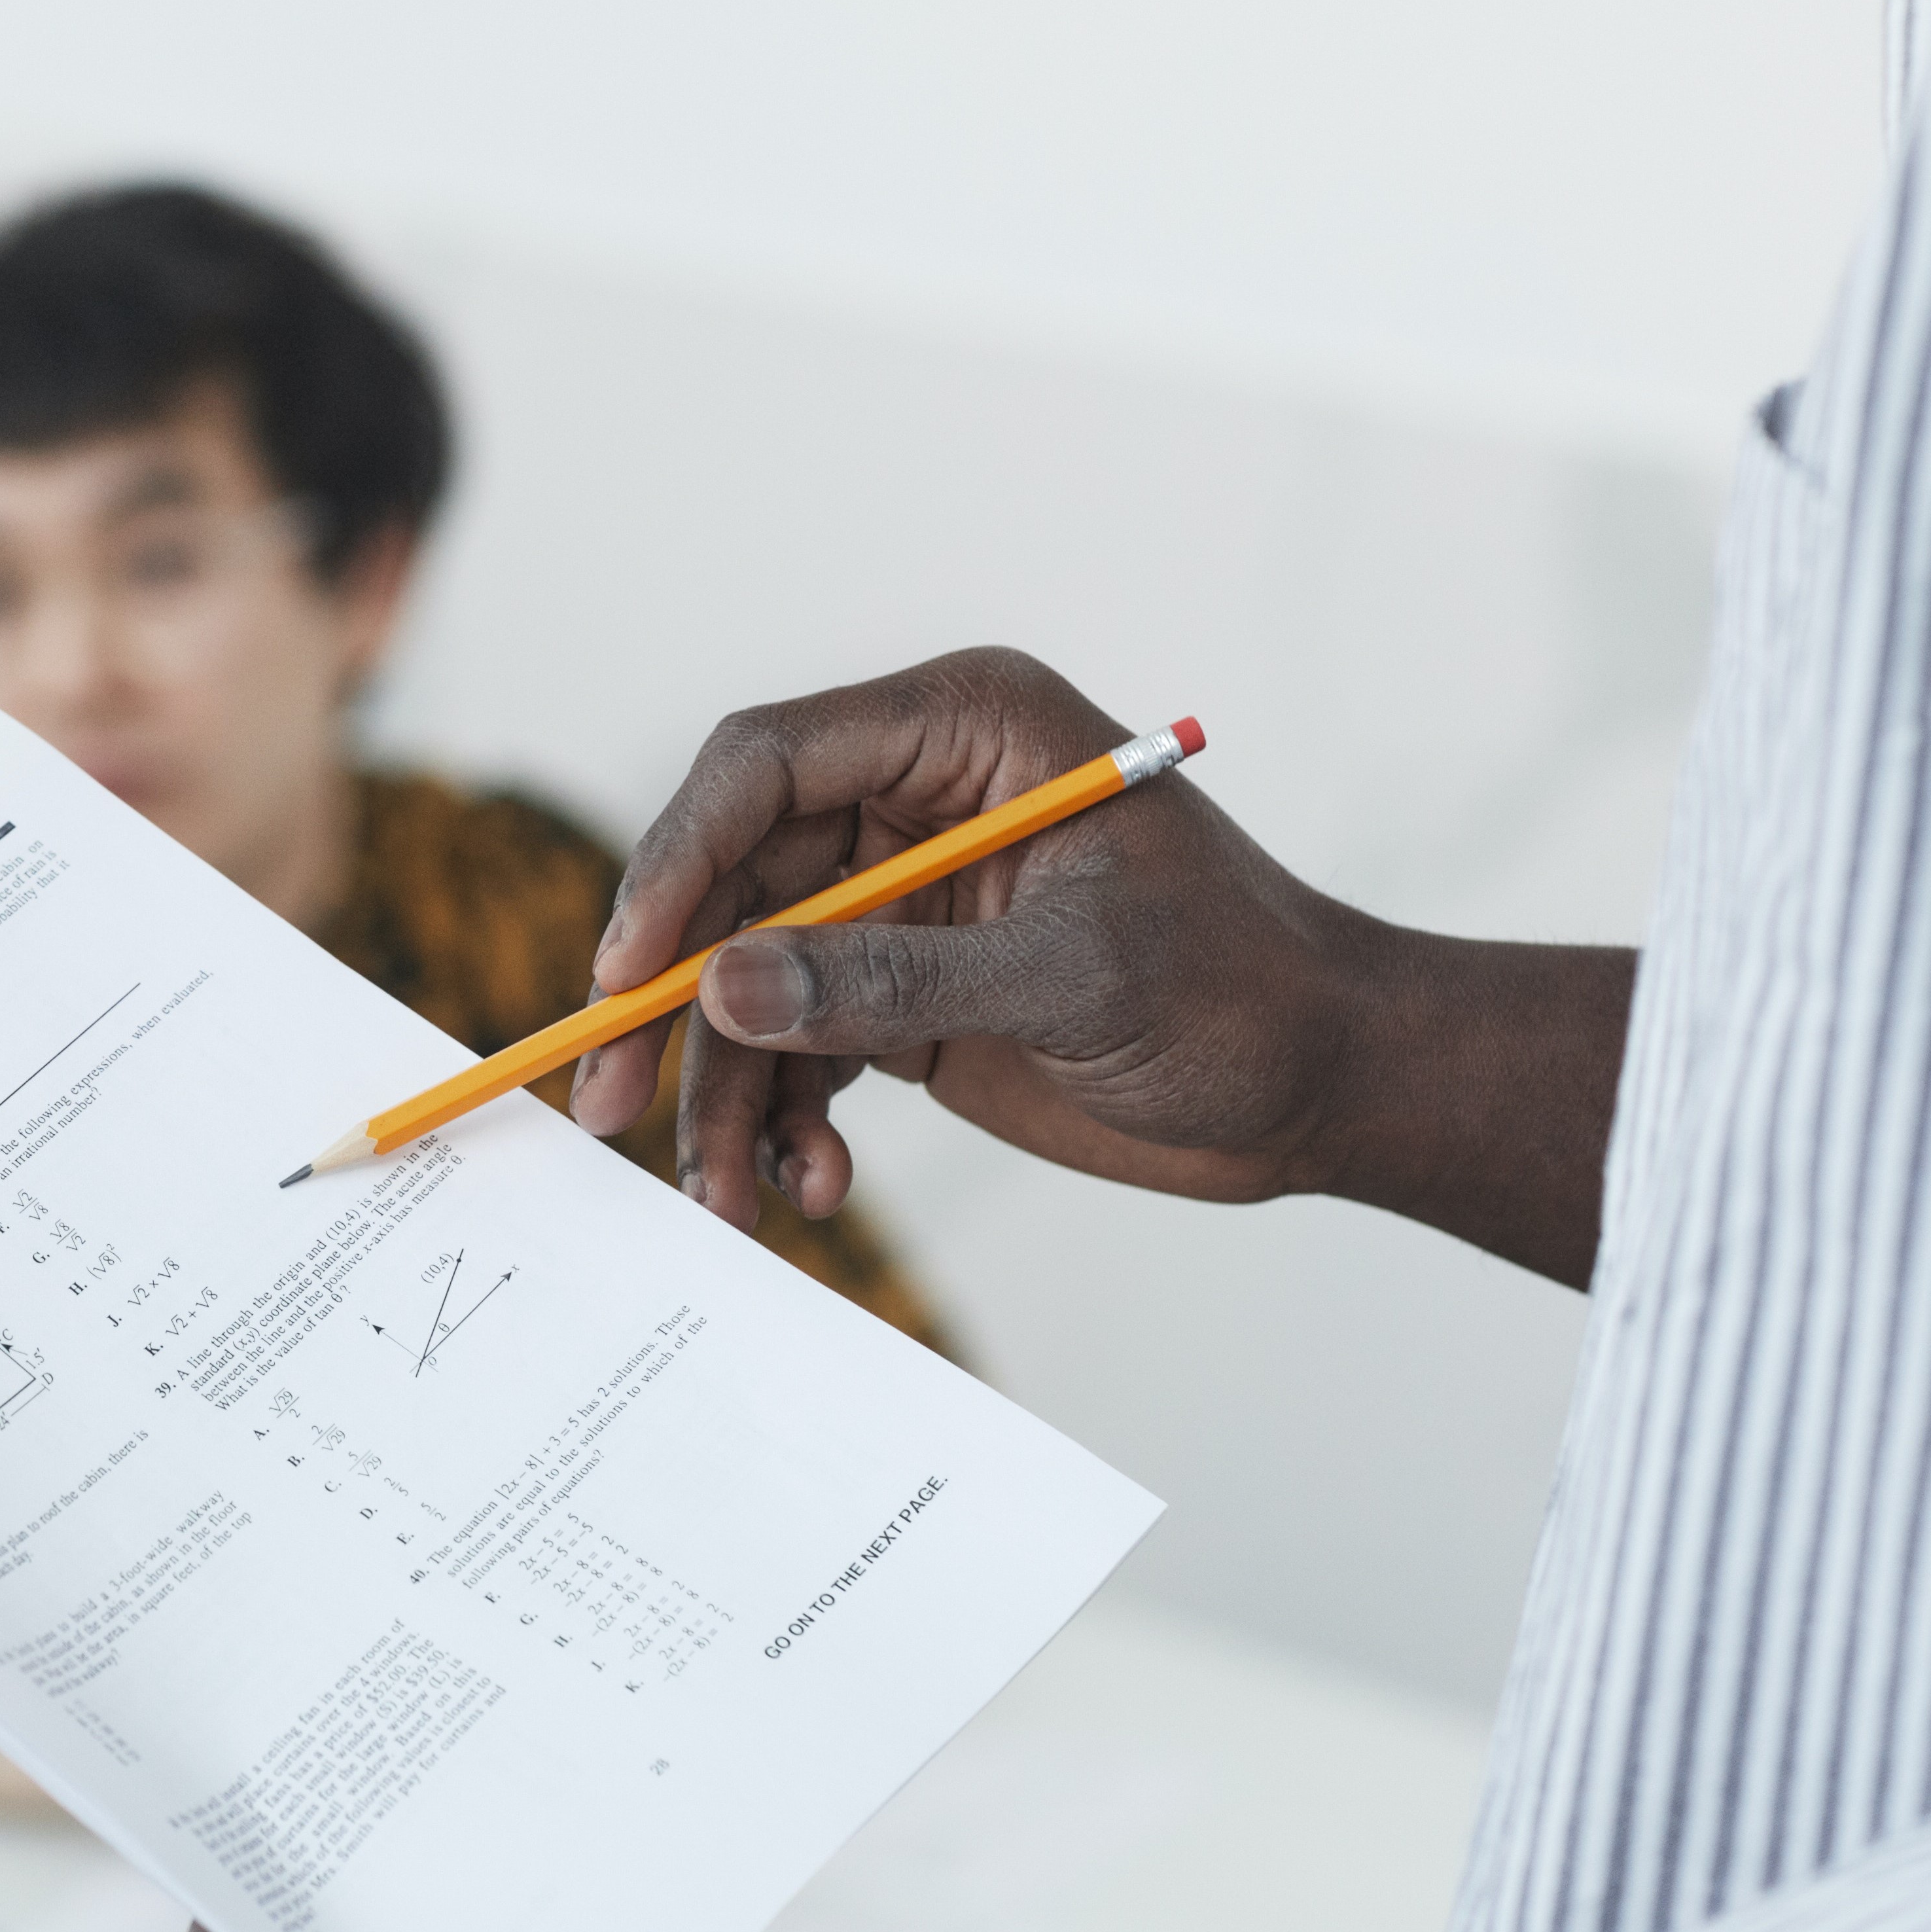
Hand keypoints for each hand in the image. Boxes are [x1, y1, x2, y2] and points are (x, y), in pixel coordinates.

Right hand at [562, 647, 1384, 1234]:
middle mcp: (911, 801)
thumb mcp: (1071, 980)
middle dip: (670, 1005)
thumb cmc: (1240, 993)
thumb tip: (724, 988)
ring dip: (724, 1095)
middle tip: (609, 1103)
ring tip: (730, 1199)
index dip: (679, 862)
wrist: (1321, 1085)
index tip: (631, 972)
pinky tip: (812, 1188)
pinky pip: (796, 1048)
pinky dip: (784, 1123)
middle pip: (728, 885)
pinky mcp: (900, 991)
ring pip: (747, 984)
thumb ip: (891, 983)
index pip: (766, 766)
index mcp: (961, 732)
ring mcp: (898, 901)